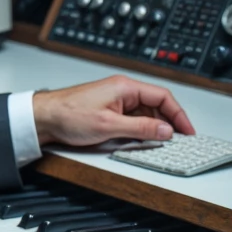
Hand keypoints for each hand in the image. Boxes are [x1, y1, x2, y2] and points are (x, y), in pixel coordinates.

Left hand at [32, 75, 194, 147]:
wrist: (43, 117)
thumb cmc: (68, 114)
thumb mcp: (109, 125)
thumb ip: (140, 127)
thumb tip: (165, 130)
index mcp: (126, 87)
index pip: (163, 97)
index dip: (179, 115)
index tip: (187, 131)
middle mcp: (123, 91)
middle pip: (156, 105)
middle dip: (168, 123)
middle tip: (177, 141)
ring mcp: (116, 101)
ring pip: (145, 114)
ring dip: (153, 128)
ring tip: (159, 144)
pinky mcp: (109, 111)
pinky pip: (133, 120)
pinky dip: (140, 130)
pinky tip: (141, 141)